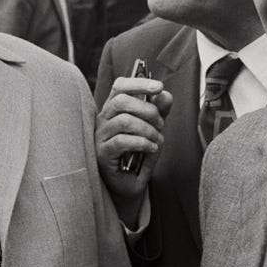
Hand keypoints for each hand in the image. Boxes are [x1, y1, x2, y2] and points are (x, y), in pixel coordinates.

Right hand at [95, 76, 171, 227]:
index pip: (120, 86)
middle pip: (121, 100)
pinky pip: (122, 141)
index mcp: (114, 109)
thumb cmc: (138, 155)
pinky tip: (151, 148)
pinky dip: (142, 142)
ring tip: (157, 140)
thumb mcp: (153, 130)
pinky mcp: (102, 154)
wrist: (130, 185)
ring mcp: (100, 136)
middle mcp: (103, 119)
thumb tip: (166, 95)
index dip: (138, 82)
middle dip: (147, 109)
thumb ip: (159, 112)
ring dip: (148, 129)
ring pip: (124, 120)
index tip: (159, 86)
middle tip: (161, 123)